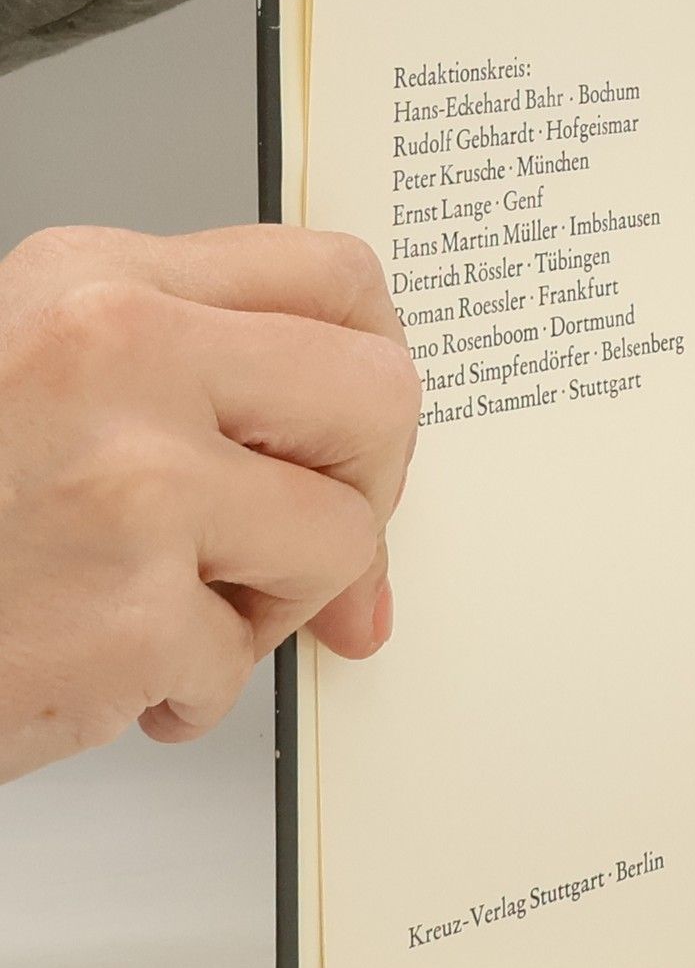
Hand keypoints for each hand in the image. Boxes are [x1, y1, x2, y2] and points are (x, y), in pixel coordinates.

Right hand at [0, 226, 420, 782]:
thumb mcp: (39, 381)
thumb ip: (204, 398)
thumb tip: (362, 488)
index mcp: (99, 285)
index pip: (336, 280)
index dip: (373, 360)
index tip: (357, 423)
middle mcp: (120, 359)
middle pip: (381, 398)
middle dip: (361, 485)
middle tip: (297, 532)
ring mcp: (129, 487)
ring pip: (342, 537)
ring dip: (270, 601)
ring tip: (166, 607)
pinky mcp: (125, 617)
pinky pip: (246, 660)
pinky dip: (186, 688)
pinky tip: (101, 667)